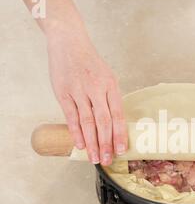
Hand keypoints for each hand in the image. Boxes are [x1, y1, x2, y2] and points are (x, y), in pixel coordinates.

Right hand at [47, 30, 126, 165]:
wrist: (69, 43)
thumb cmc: (91, 64)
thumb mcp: (108, 77)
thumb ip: (111, 99)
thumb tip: (116, 125)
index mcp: (111, 86)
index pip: (118, 115)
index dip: (120, 134)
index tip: (122, 150)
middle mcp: (96, 89)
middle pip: (103, 122)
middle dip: (106, 144)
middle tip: (108, 160)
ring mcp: (79, 91)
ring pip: (87, 122)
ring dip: (91, 142)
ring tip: (95, 158)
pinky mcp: (63, 92)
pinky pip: (71, 116)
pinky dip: (75, 132)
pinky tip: (80, 144)